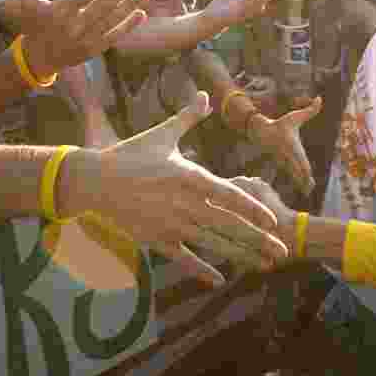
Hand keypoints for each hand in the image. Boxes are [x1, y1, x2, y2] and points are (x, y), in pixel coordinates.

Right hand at [12, 0, 148, 76]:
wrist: (38, 59)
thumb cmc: (34, 25)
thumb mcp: (28, 1)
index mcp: (60, 11)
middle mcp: (74, 26)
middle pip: (104, 7)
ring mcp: (85, 39)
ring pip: (112, 21)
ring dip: (131, 6)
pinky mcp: (93, 50)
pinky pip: (114, 36)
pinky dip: (128, 26)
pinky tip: (141, 14)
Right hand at [70, 92, 287, 285]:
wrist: (93, 181)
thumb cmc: (129, 154)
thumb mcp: (162, 134)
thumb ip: (189, 118)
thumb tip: (206, 95)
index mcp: (190, 177)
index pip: (230, 196)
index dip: (253, 210)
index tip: (273, 221)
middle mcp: (185, 204)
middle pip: (229, 225)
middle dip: (258, 240)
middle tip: (282, 251)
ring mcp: (171, 225)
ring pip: (213, 244)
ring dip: (240, 256)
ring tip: (263, 265)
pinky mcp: (156, 240)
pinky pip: (184, 259)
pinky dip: (202, 270)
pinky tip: (220, 280)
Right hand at [248, 97, 321, 195]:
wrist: (261, 132)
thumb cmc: (281, 124)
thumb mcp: (295, 116)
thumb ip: (309, 110)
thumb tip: (320, 99)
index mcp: (291, 145)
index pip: (298, 157)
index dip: (304, 167)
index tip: (309, 175)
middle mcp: (287, 155)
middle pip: (296, 169)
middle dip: (303, 179)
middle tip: (311, 189)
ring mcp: (284, 161)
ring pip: (294, 174)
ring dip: (301, 184)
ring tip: (308, 193)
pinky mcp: (283, 165)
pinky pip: (292, 175)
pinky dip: (298, 183)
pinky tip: (305, 191)